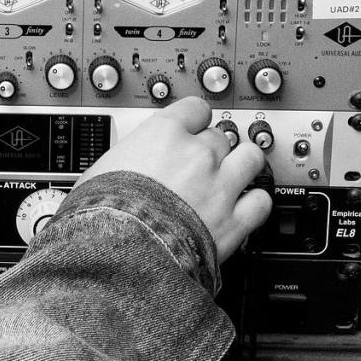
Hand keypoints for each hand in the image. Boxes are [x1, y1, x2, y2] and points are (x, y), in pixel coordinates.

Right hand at [75, 97, 271, 261]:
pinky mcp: (235, 221)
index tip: (191, 127)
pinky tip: (245, 207)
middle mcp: (198, 154)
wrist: (122, 253)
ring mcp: (221, 186)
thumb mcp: (100, 173)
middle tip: (201, 165)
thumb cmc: (103, 214)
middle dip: (212, 150)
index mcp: (164, 134)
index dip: (193, 120)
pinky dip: (255, 203)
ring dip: (243, 165)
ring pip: (251, 158)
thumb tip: (117, 169)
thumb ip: (123, 162)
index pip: (194, 108)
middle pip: (220, 136)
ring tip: (233, 175)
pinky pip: (261, 202)